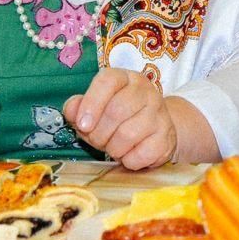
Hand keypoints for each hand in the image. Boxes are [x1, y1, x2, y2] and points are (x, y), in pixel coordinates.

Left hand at [65, 69, 182, 169]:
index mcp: (125, 78)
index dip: (92, 103)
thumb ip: (78, 108)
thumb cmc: (118, 119)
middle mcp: (146, 91)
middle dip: (99, 133)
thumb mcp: (95, 109)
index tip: (82, 125)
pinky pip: (141, 154)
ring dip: (113, 148)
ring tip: (113, 148)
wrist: (156, 131)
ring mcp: (160, 114)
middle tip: (96, 140)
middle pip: (117, 111)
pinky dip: (129, 160)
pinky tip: (129, 155)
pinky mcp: (167, 137)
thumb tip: (71, 111)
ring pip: (128, 134)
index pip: (108, 81)